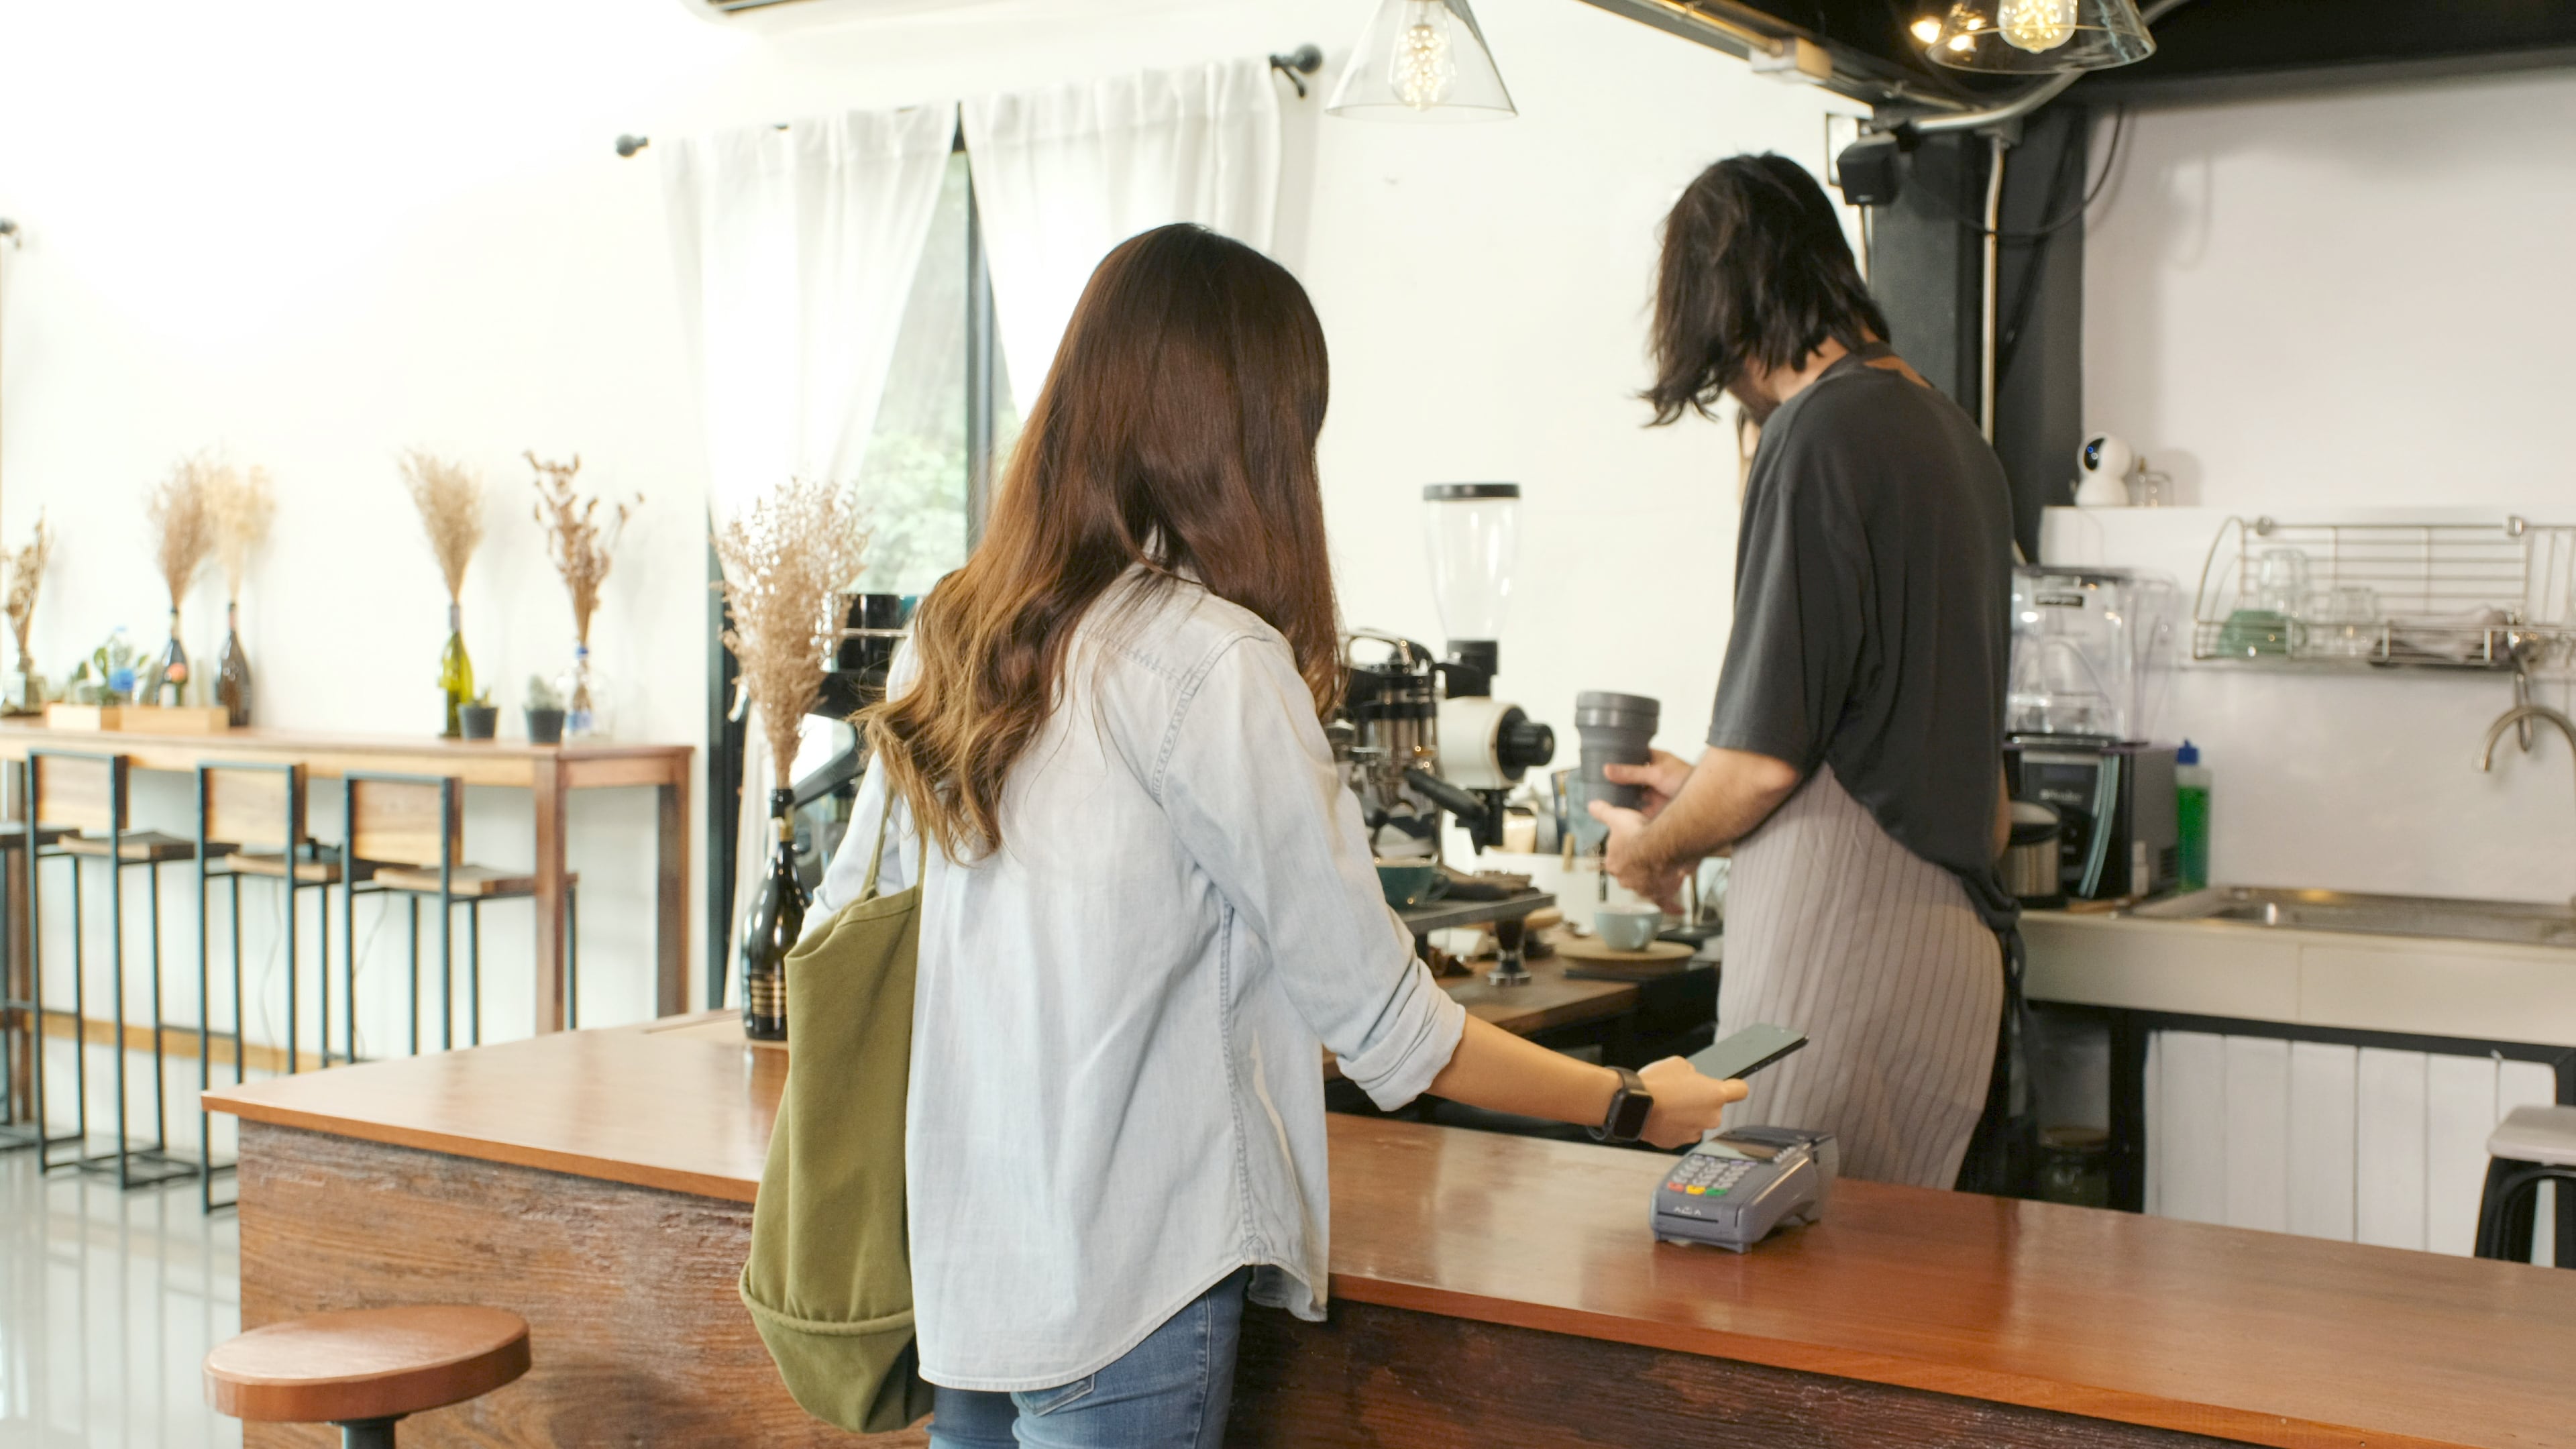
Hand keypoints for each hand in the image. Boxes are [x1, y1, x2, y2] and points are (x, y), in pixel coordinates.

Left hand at [1587, 798, 1688, 911]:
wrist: (1660, 845)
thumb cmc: (1638, 833)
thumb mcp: (1617, 817)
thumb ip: (1603, 812)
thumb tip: (1592, 806)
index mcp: (1614, 864)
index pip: (1616, 861)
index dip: (1625, 853)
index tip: (1632, 846)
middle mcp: (1626, 879)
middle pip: (1631, 875)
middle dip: (1639, 868)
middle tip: (1649, 857)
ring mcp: (1643, 888)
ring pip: (1647, 887)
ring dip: (1654, 880)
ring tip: (1664, 871)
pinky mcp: (1660, 893)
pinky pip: (1665, 902)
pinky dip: (1671, 906)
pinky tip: (1678, 909)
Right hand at [1601, 748, 1693, 819]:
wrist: (1705, 804)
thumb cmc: (1687, 779)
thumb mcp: (1656, 773)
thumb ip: (1631, 773)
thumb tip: (1607, 769)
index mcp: (1655, 760)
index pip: (1634, 755)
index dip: (1620, 757)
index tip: (1602, 758)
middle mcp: (1653, 776)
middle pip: (1630, 777)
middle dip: (1617, 779)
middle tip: (1597, 780)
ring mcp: (1653, 792)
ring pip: (1633, 794)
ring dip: (1622, 796)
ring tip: (1602, 796)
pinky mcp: (1654, 808)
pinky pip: (1637, 809)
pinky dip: (1628, 811)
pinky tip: (1616, 812)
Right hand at [1634, 1055, 1748, 1149]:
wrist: (1633, 1105)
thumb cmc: (1656, 1084)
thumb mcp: (1678, 1063)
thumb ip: (1693, 1074)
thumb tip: (1691, 1080)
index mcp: (1716, 1095)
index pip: (1741, 1090)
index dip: (1735, 1086)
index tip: (1732, 1086)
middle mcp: (1711, 1117)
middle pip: (1713, 1107)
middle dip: (1701, 1100)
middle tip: (1681, 1091)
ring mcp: (1695, 1132)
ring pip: (1697, 1120)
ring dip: (1687, 1113)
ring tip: (1667, 1103)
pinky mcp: (1679, 1142)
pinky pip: (1681, 1131)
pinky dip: (1674, 1125)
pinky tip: (1661, 1115)